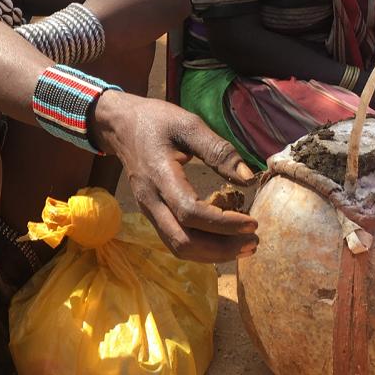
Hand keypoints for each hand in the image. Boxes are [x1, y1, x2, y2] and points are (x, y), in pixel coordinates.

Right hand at [92, 92, 258, 262]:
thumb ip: (218, 151)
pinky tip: (223, 241)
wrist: (121, 126)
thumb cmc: (156, 121)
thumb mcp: (188, 124)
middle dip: (222, 248)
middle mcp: (151, 200)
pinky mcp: (152, 214)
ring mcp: (149, 211)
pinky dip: (202, 249)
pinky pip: (175, 241)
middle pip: (183, 241)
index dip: (223, 223)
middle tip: (253, 241)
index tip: (252, 223)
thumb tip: (248, 178)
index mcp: (160, 176)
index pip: (191, 212)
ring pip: (179, 247)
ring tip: (244, 245)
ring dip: (213, 254)